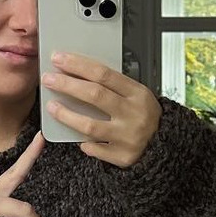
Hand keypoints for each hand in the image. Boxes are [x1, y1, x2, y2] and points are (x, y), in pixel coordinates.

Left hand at [41, 52, 161, 167]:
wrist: (166, 146)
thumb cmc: (147, 117)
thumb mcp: (137, 96)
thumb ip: (114, 88)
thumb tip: (79, 76)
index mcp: (138, 94)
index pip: (103, 74)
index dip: (78, 65)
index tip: (59, 59)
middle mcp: (133, 114)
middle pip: (94, 95)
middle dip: (67, 85)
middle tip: (49, 80)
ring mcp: (127, 137)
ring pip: (90, 125)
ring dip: (67, 115)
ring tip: (52, 107)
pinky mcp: (122, 157)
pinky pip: (95, 150)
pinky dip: (84, 143)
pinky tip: (78, 138)